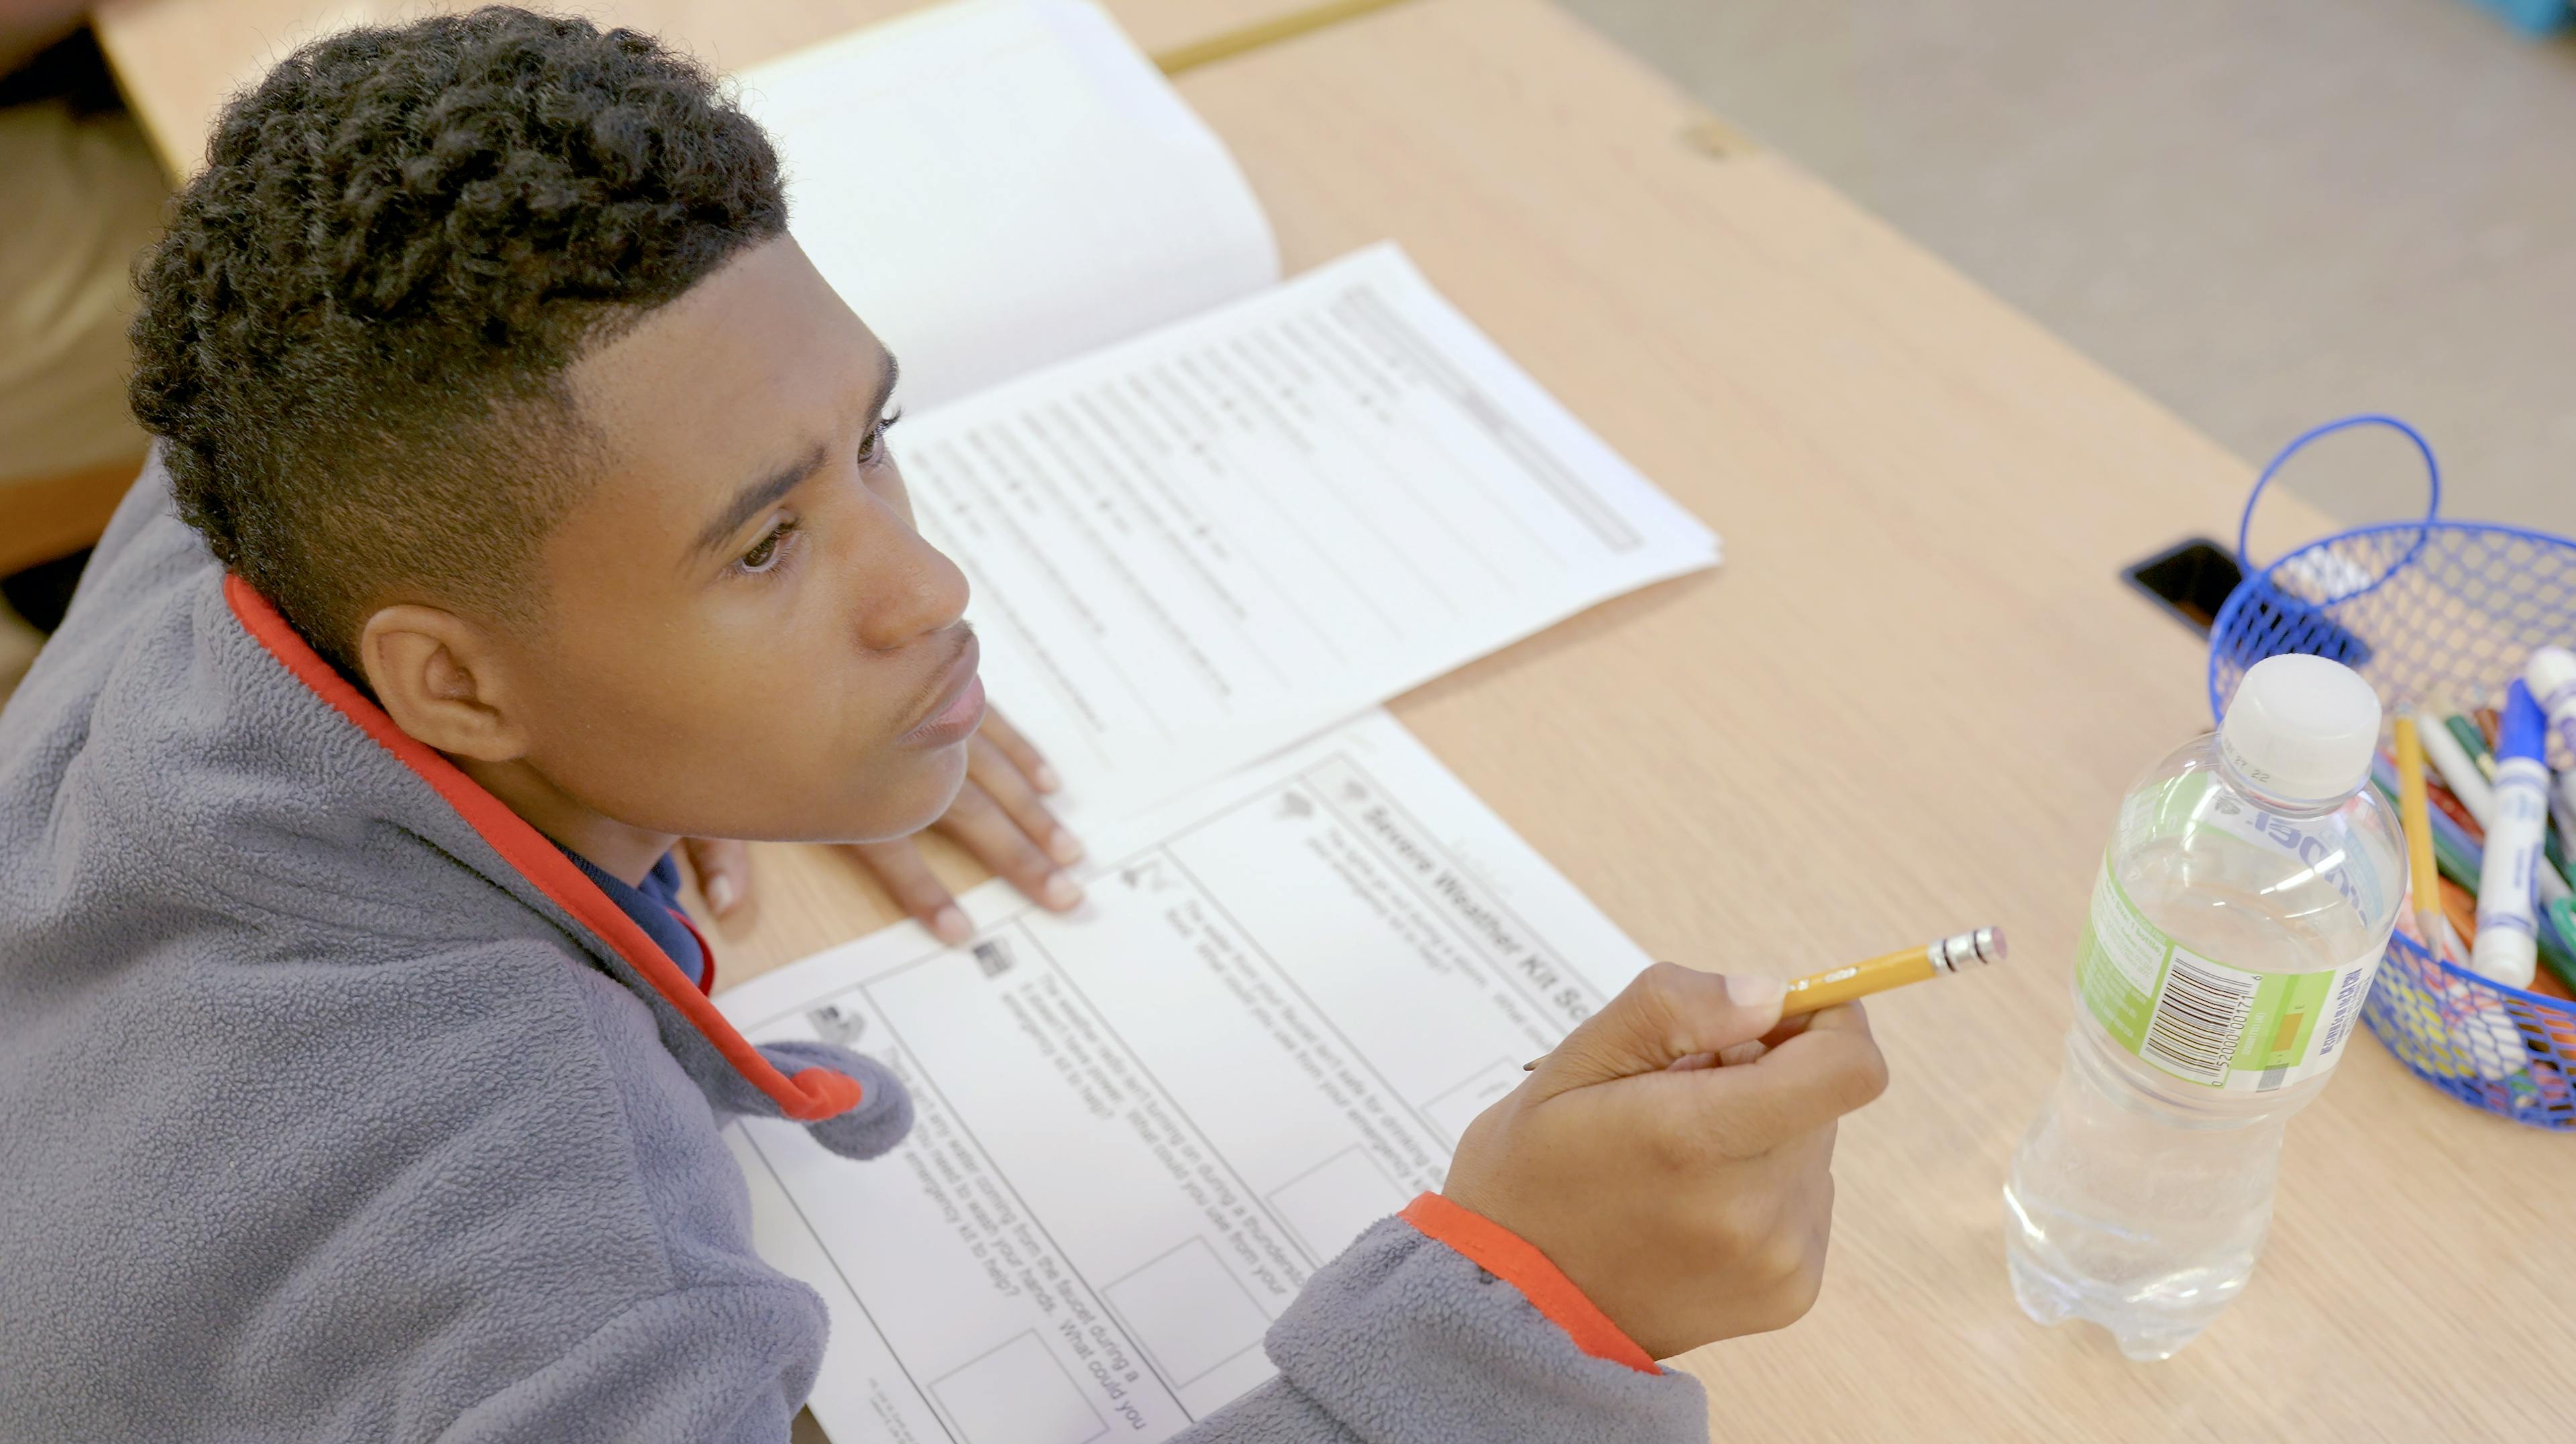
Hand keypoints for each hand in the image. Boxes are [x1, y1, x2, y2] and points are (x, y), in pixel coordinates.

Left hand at [680, 706, 1085, 941]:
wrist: (774, 579)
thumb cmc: (724, 686)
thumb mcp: (707, 773)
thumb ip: (717, 845)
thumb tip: (724, 908)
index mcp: (849, 775)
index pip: (896, 852)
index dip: (927, 894)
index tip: (960, 932)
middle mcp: (902, 744)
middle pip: (971, 813)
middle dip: (1019, 857)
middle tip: (1067, 895)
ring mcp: (930, 707)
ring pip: (994, 770)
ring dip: (1035, 813)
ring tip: (1072, 850)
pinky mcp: (943, 676)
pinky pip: (995, 718)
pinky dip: (1023, 751)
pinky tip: (1050, 780)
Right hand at [1440, 963, 1887, 1359]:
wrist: (1514, 1303)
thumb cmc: (1534, 1170)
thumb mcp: (1574, 1060)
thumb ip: (1672, 1008)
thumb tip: (1769, 995)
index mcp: (1697, 1138)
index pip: (1847, 1068)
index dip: (1828, 1022)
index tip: (1774, 1020)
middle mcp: (1753, 1209)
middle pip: (1822, 1098)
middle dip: (1763, 1076)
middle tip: (1676, 1098)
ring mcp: (1778, 1259)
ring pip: (1812, 1147)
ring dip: (1761, 1133)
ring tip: (1673, 1162)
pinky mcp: (1791, 1292)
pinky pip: (1805, 1200)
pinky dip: (1761, 1186)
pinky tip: (1690, 1206)